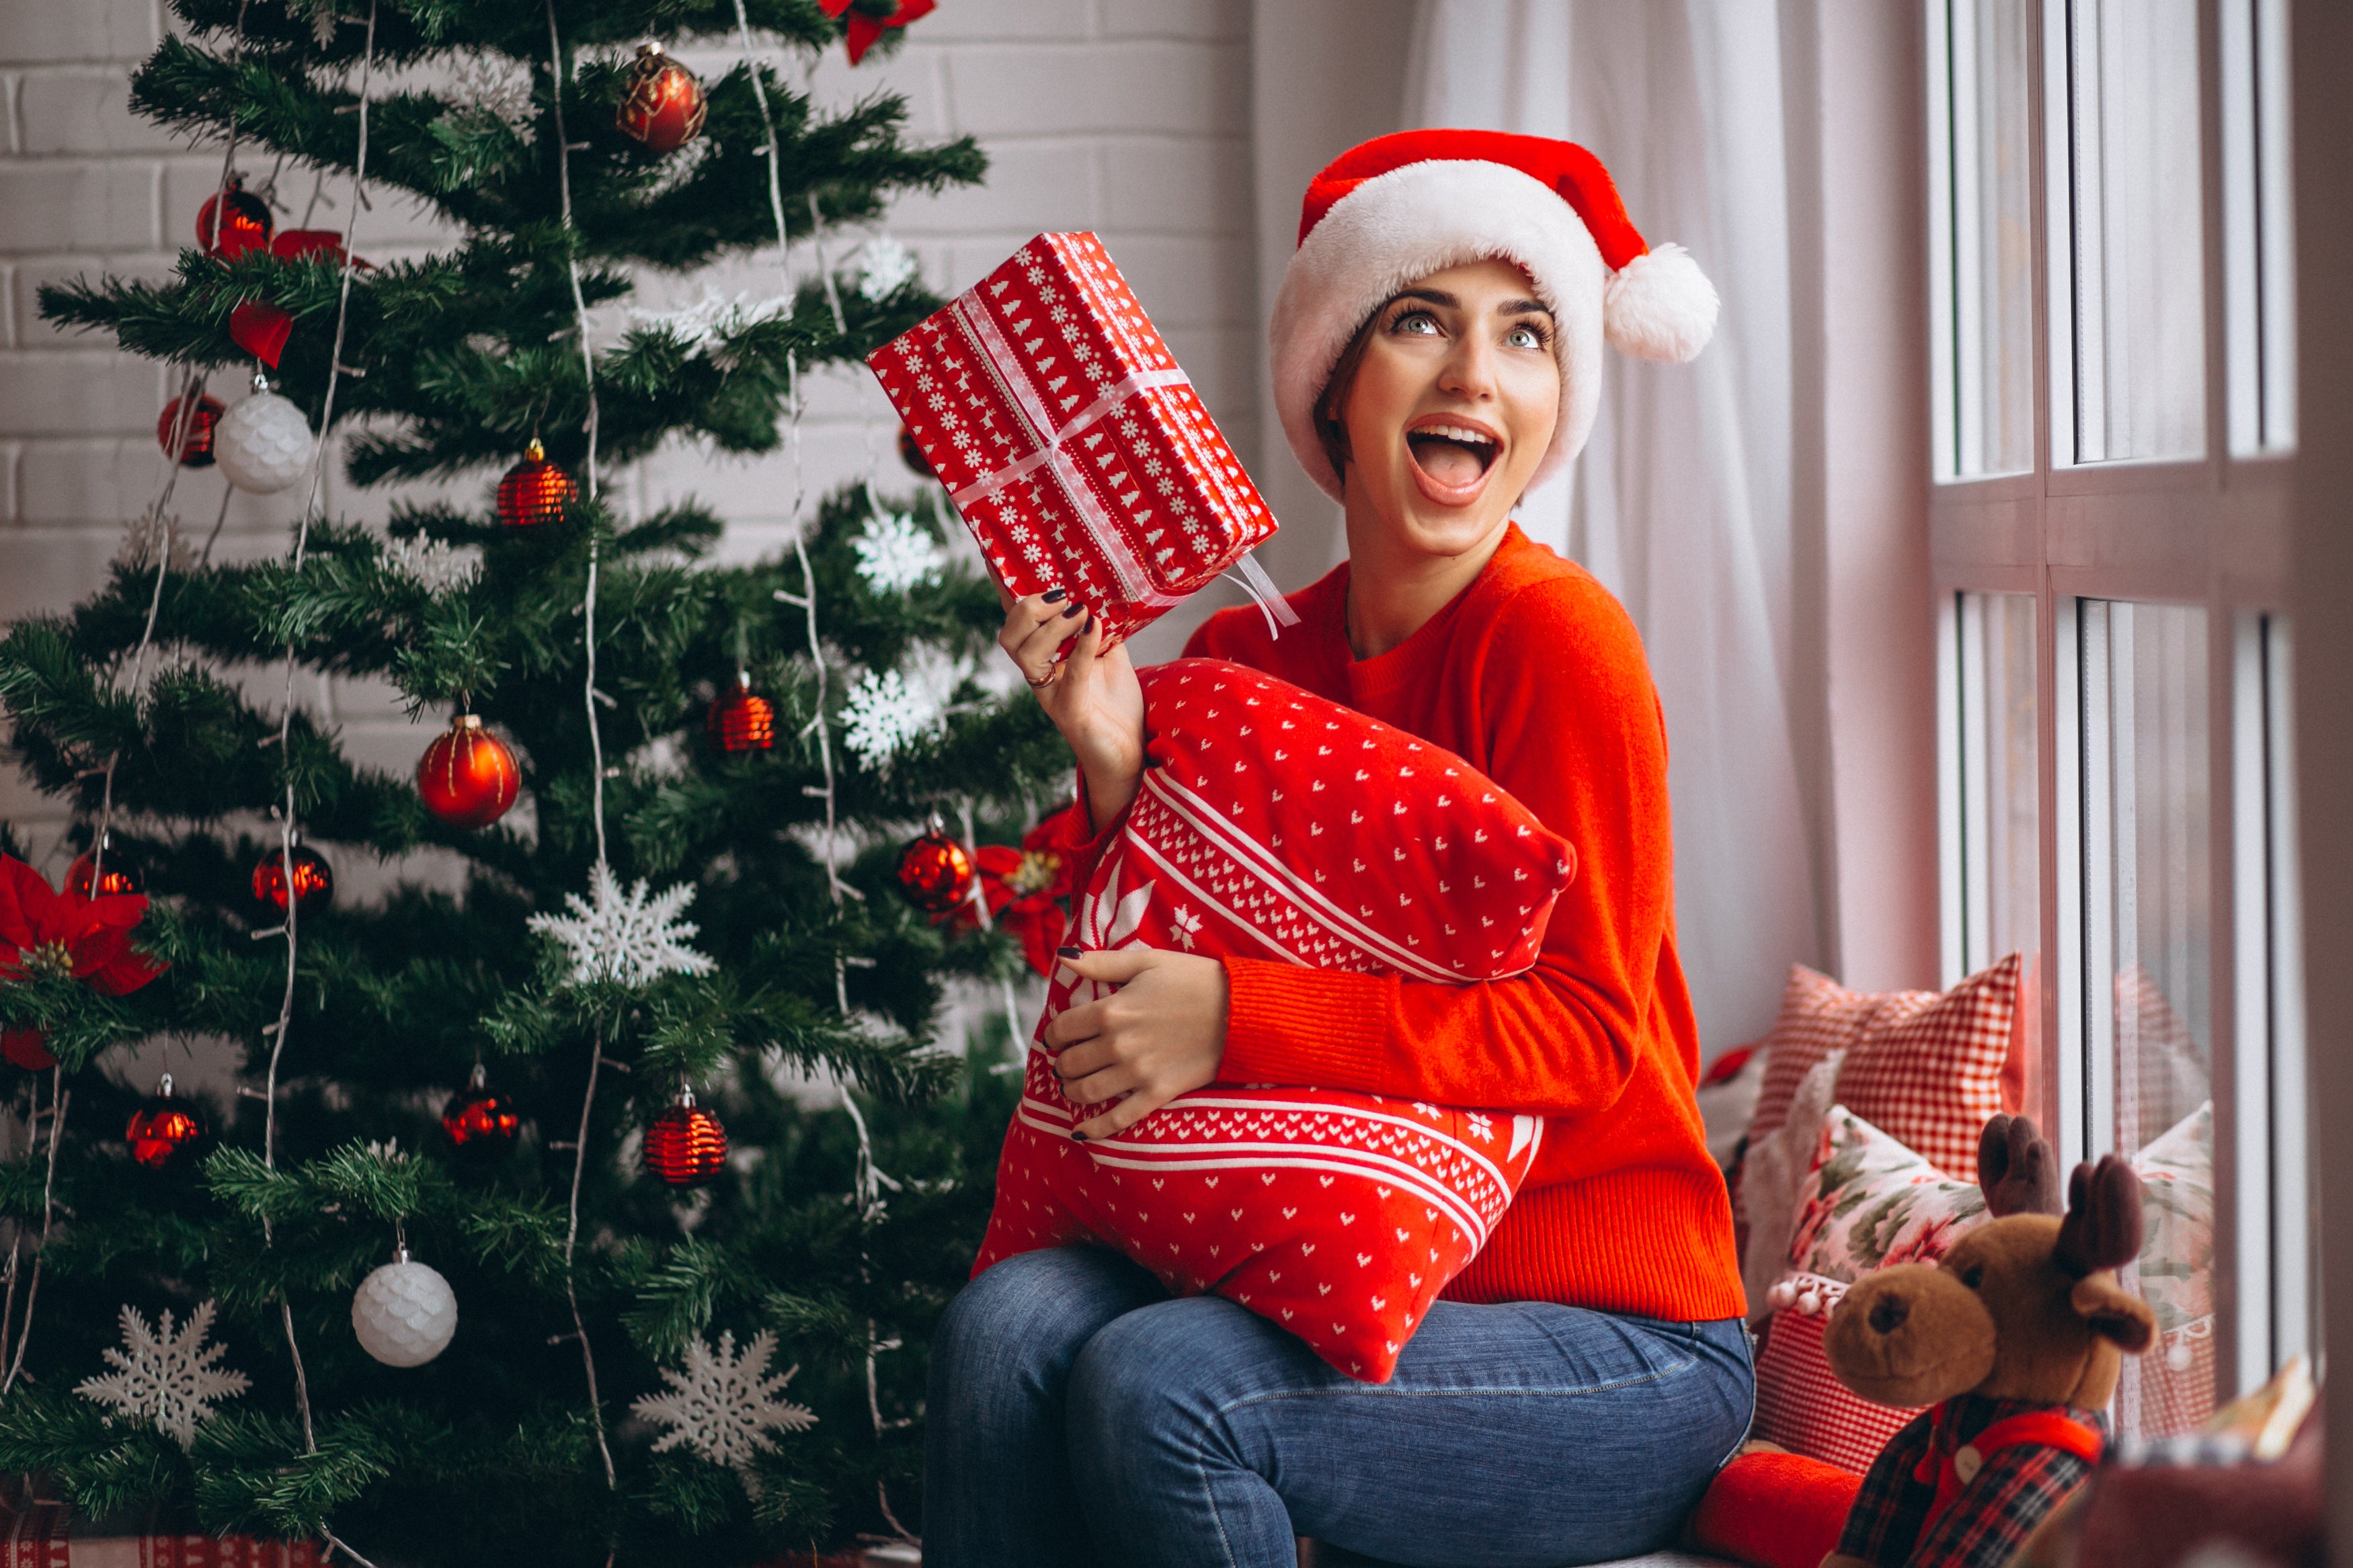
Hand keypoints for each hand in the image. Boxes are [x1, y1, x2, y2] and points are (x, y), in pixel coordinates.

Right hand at [997, 588, 1145, 831]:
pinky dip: (1082, 647)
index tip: (993, 551)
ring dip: (1052, 626)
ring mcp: (1049, 694)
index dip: (1002, 585)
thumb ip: (1100, 621)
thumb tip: (1102, 584)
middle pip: (1009, 634)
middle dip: (1030, 607)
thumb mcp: (1109, 650)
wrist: (1131, 750)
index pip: (1016, 616)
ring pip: (1025, 653)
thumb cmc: (1115, 703)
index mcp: (1042, 655)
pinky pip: (1069, 674)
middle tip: (1064, 595)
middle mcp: (1038, 674)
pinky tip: (1096, 628)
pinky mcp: (1069, 712)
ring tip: (1082, 611)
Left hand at [1046, 947, 1228, 1139]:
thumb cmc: (1194, 979)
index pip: (1062, 1029)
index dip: (1054, 1034)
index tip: (1059, 1036)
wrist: (1240, 1010)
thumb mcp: (1147, 961)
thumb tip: (1063, 956)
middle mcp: (1118, 1045)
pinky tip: (1080, 1131)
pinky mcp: (1157, 1093)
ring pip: (1086, 1092)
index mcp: (1111, 1010)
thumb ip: (1101, 962)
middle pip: (1070, 1063)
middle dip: (1062, 1063)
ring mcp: (1137, 1073)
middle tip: (1067, 1061)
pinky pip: (1118, 1119)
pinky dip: (1094, 1129)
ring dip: (1071, 1091)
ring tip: (1073, 1086)